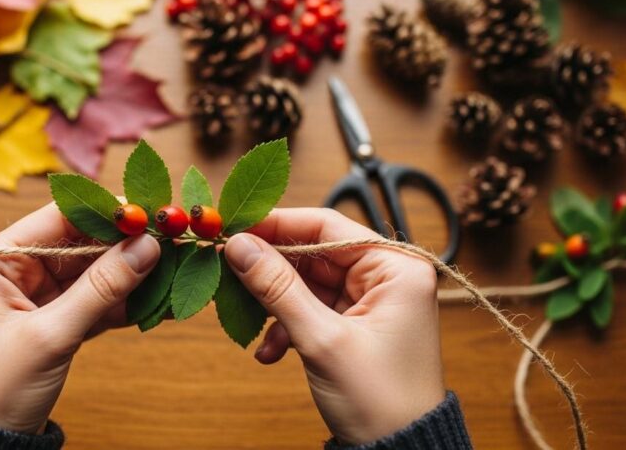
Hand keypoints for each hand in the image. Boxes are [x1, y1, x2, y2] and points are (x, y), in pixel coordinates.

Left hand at [0, 203, 159, 433]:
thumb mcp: (50, 336)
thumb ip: (101, 289)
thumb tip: (147, 247)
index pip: (59, 217)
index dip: (107, 214)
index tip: (152, 214)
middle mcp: (14, 268)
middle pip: (81, 242)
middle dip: (126, 246)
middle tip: (175, 244)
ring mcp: (35, 294)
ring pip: (94, 272)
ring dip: (132, 276)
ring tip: (176, 272)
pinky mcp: (53, 320)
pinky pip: (95, 300)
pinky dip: (125, 303)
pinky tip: (159, 301)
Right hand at [224, 208, 444, 444]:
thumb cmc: (381, 400)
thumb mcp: (321, 339)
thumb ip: (278, 287)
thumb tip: (239, 246)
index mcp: (396, 267)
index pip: (326, 224)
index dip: (277, 224)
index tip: (234, 227)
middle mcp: (387, 276)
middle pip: (313, 253)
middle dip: (270, 271)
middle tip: (229, 273)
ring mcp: (371, 301)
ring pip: (307, 283)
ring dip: (275, 305)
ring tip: (250, 323)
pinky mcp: (356, 324)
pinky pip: (311, 309)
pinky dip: (287, 326)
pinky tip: (271, 352)